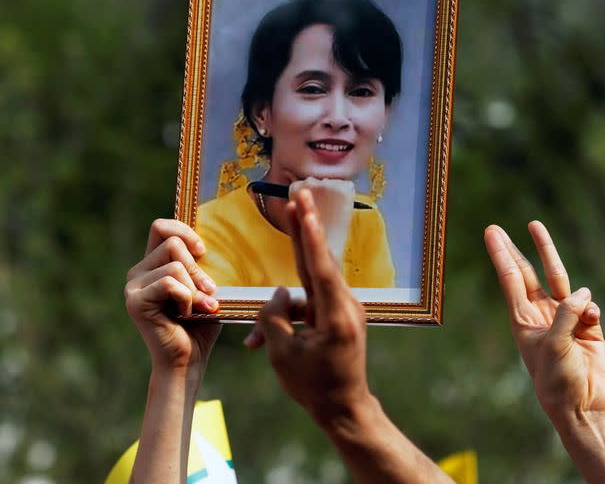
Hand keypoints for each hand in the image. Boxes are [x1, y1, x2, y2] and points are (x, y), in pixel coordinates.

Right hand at [125, 219, 220, 372]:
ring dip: (195, 288)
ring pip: (175, 265)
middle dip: (198, 267)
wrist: (188, 360)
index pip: (161, 227)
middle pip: (172, 242)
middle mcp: (138, 272)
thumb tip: (206, 244)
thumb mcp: (204, 287)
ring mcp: (133, 286)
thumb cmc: (200, 324)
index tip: (202, 251)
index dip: (183, 231)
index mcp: (152, 265)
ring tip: (199, 307)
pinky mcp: (135, 301)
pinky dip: (186, 298)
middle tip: (208, 291)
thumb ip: (200, 264)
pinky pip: (170, 283)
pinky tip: (185, 314)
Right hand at [244, 189, 370, 423]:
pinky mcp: (337, 316)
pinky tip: (261, 344)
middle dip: (305, 228)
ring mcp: (343, 310)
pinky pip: (307, 307)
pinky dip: (286, 319)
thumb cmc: (313, 386)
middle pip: (319, 261)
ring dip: (279, 308)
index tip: (304, 208)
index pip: (320, 267)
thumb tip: (279, 292)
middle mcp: (345, 307)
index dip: (309, 236)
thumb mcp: (283, 354)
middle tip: (300, 194)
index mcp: (336, 316)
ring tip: (259, 343)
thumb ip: (274, 316)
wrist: (344, 409)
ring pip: (305, 292)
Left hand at [483, 221, 604, 421]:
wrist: (583, 405)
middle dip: (513, 249)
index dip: (501, 255)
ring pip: (558, 279)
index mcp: (523, 319)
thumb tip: (583, 294)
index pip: (510, 279)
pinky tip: (590, 318)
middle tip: (497, 228)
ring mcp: (564, 318)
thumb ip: (565, 315)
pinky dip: (590, 308)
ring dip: (547, 253)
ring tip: (534, 226)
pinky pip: (588, 306)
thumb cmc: (558, 380)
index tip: (491, 233)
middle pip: (526, 273)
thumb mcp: (555, 345)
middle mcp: (541, 314)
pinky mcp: (588, 326)